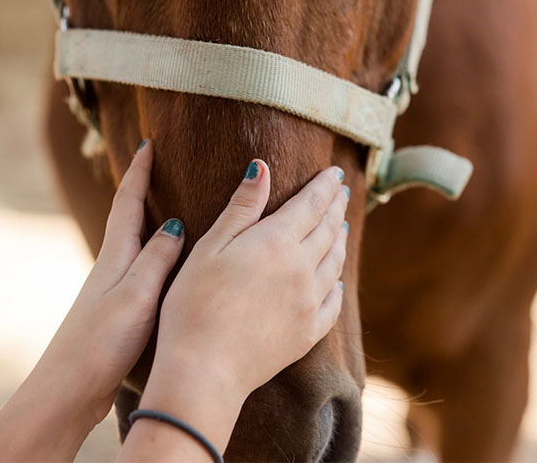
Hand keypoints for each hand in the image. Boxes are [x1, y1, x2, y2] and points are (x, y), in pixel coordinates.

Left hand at [29, 139, 184, 421]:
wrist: (68, 388)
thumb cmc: (102, 342)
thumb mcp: (137, 295)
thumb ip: (156, 259)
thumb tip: (174, 223)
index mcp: (116, 258)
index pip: (128, 202)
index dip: (138, 171)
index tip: (148, 143)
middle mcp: (110, 268)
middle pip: (125, 218)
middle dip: (139, 189)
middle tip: (155, 166)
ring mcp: (110, 290)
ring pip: (132, 244)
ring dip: (146, 221)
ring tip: (168, 208)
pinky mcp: (115, 312)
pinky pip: (137, 269)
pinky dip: (152, 255)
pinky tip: (162, 268)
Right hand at [126, 159, 348, 457]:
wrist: (205, 369)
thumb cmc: (194, 304)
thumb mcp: (210, 247)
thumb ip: (241, 208)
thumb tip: (262, 168)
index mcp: (277, 243)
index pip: (310, 205)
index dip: (324, 186)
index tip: (334, 173)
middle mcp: (302, 270)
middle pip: (328, 230)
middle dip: (335, 206)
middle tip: (341, 191)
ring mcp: (309, 303)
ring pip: (334, 263)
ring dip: (340, 239)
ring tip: (342, 226)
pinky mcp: (307, 333)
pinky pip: (333, 303)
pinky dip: (337, 284)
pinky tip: (335, 280)